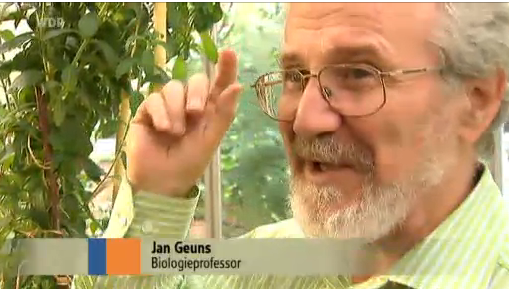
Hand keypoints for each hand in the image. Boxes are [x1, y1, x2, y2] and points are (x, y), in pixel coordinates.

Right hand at [125, 50, 241, 196]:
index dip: (225, 67)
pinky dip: (161, 112)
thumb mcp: (211, 138)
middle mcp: (189, 103)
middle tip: (196, 113)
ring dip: (177, 109)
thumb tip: (238, 85)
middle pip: (196, 80)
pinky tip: (162, 129)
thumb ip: (224, 112)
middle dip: (197, 93)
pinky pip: (154, 98)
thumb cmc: (190, 162)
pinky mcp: (147, 111)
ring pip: (173, 87)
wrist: (161, 181)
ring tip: (176, 132)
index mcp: (209, 110)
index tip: (228, 52)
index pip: (219, 83)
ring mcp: (167, 106)